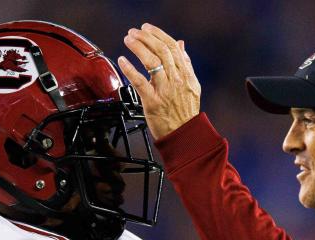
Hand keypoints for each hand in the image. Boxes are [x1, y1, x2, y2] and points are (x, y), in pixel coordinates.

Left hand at [118, 23, 200, 139]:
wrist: (184, 136)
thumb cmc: (185, 112)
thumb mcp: (192, 86)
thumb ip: (186, 64)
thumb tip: (181, 45)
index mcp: (186, 75)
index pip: (173, 48)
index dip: (158, 34)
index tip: (147, 28)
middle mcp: (176, 80)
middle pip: (161, 50)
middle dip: (146, 37)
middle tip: (134, 32)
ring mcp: (164, 91)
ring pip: (151, 62)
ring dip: (138, 47)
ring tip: (128, 40)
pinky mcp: (152, 102)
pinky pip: (139, 82)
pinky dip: (130, 69)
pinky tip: (122, 60)